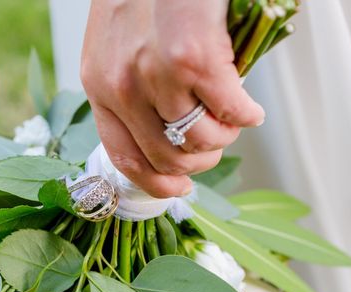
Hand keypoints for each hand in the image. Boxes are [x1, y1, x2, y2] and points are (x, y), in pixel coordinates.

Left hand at [81, 0, 264, 197]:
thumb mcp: (117, 44)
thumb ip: (130, 88)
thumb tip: (166, 132)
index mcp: (99, 86)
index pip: (123, 157)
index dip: (155, 183)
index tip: (179, 189)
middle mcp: (120, 87)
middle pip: (165, 156)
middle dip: (199, 162)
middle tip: (216, 145)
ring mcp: (155, 75)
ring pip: (198, 140)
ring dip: (224, 137)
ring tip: (233, 120)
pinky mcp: (192, 60)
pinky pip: (230, 110)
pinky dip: (247, 114)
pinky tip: (251, 107)